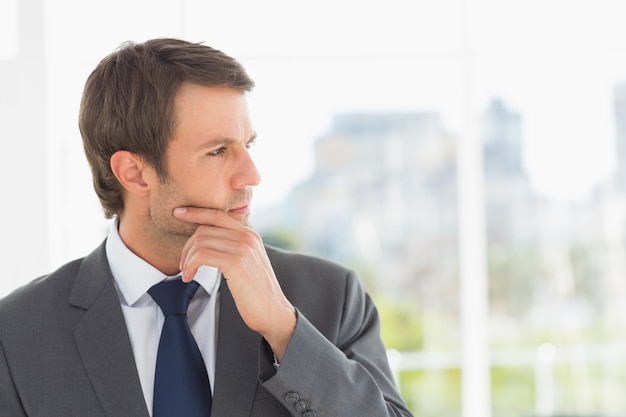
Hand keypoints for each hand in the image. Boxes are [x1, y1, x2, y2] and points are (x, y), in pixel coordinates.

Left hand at [173, 207, 295, 360]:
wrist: (273, 312)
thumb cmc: (256, 292)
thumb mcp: (248, 263)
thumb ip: (233, 248)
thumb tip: (208, 242)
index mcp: (250, 235)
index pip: (218, 214)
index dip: (195, 212)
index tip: (178, 213)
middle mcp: (248, 237)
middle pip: (205, 229)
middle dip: (187, 246)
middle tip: (184, 266)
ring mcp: (243, 249)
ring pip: (201, 241)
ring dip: (187, 258)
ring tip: (187, 273)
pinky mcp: (236, 263)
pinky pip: (202, 255)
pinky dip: (191, 265)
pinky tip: (189, 277)